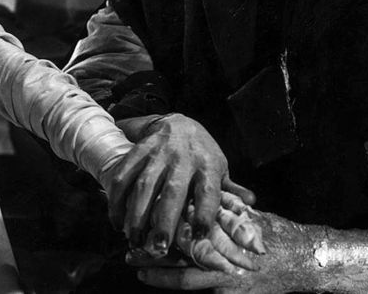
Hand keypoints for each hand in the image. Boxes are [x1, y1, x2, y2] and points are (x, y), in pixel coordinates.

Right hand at [102, 114, 254, 257]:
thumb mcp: (221, 167)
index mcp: (208, 165)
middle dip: (164, 220)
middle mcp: (183, 158)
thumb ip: (232, 189)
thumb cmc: (202, 152)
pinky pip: (123, 174)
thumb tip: (251, 203)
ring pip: (144, 184)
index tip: (200, 236)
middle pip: (173, 191)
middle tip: (158, 247)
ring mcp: (158, 153)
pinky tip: (116, 219)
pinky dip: (116, 197)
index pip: (208, 191)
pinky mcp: (138, 150)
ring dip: (136, 213)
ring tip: (133, 238)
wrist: (178, 121)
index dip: (205, 213)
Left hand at [129, 207, 313, 292]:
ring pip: (185, 276)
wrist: (303, 260)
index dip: (163, 221)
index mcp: (224, 226)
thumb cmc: (276, 234)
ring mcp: (226, 275)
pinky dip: (178, 287)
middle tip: (130, 250)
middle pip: (179, 251)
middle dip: (154, 252)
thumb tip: (208, 188)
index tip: (142, 217)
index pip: (186, 222)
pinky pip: (198, 289)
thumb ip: (226, 205)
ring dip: (159, 274)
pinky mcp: (229, 293)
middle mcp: (223, 250)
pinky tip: (160, 286)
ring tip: (138, 271)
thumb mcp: (249, 215)